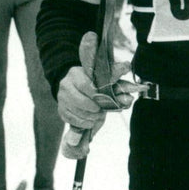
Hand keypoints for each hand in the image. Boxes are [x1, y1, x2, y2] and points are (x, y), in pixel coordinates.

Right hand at [57, 31, 141, 158]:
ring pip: (77, 112)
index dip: (96, 95)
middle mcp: (65, 85)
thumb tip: (127, 66)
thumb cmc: (91, 82)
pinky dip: (84, 123)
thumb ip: (114, 74)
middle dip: (94, 108)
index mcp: (75, 74)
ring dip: (90, 117)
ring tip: (97, 116)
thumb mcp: (101, 76)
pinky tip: (90, 121)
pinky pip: (73, 120)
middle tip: (101, 111)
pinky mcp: (61, 111)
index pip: (85, 85)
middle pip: (79, 101)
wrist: (73, 86)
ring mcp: (61, 99)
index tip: (104, 99)